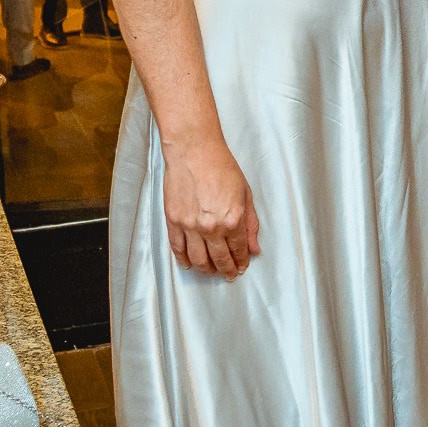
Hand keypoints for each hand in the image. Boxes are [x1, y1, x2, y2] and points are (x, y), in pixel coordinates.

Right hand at [161, 133, 261, 278]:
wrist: (194, 151)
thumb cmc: (221, 166)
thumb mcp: (245, 194)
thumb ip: (251, 224)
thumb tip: (254, 248)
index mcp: (232, 219)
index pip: (238, 249)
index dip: (241, 261)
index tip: (242, 266)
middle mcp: (211, 227)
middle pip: (219, 259)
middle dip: (226, 270)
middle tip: (229, 275)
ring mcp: (190, 225)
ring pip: (198, 259)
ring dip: (206, 269)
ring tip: (211, 272)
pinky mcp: (173, 221)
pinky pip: (178, 248)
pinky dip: (183, 259)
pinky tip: (189, 264)